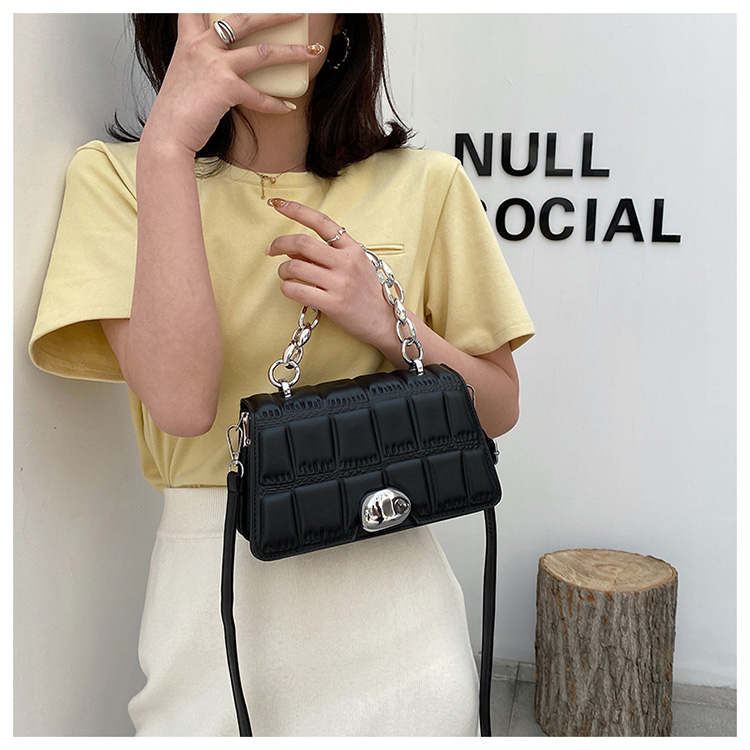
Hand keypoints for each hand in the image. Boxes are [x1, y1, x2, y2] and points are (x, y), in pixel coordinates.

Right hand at [141, 14, 324, 154]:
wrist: (167, 134)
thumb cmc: (176, 111)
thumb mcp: (184, 75)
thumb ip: (201, 61)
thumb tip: (225, 65)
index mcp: (189, 40)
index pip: (199, 7)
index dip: (216, 0)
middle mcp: (201, 46)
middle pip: (244, 19)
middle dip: (275, 13)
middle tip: (296, 12)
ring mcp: (214, 65)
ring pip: (262, 52)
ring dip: (292, 53)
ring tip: (312, 52)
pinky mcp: (225, 88)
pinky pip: (259, 96)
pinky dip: (276, 104)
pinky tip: (289, 107)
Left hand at [267, 200, 395, 348]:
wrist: (384, 321)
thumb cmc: (367, 293)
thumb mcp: (354, 267)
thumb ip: (326, 255)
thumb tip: (293, 250)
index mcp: (353, 249)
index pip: (322, 222)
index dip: (298, 211)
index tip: (279, 204)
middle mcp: (346, 263)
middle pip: (302, 243)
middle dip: (279, 243)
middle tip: (271, 250)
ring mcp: (340, 283)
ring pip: (295, 267)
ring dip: (283, 270)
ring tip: (285, 276)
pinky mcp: (332, 304)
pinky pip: (297, 291)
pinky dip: (286, 288)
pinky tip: (290, 289)